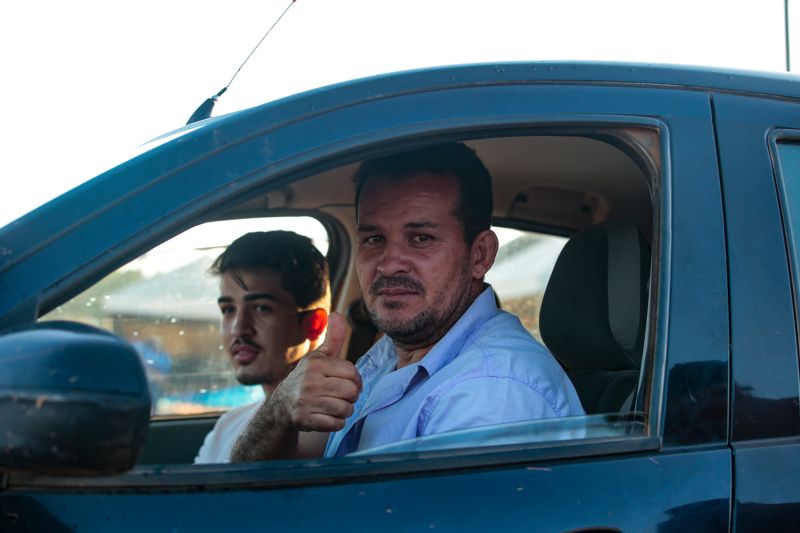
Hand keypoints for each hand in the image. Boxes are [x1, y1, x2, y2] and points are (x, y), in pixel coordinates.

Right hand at [271, 312, 361, 431]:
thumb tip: (337, 314)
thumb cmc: (307, 378)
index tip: (347, 382)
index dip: (355, 379)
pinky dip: (336, 423)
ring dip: (344, 410)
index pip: (352, 372)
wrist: (281, 405)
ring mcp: (306, 401)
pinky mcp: (305, 420)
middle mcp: (310, 381)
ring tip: (334, 406)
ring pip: (346, 409)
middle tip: (341, 396)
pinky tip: (327, 417)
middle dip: (351, 396)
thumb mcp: (319, 357)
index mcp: (316, 364)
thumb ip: (333, 337)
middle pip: (351, 391)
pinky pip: (336, 424)